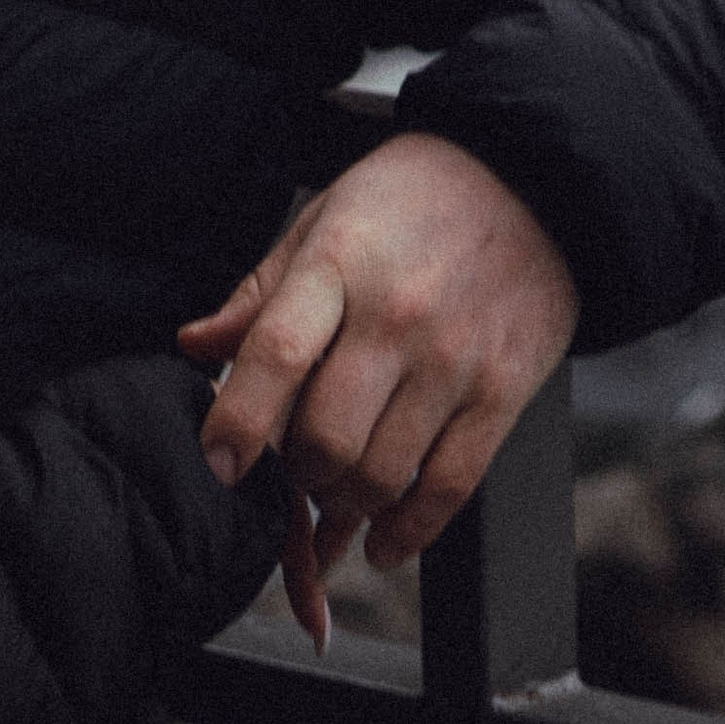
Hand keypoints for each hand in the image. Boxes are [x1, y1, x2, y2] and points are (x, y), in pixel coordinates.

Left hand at [176, 132, 577, 649]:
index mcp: (339, 263)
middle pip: (327, 436)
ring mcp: (455, 359)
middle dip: (295, 474)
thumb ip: (260, 294)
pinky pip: (450, 488)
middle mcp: (398, 315)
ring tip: (333, 494)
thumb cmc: (409, 200)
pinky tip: (382, 542)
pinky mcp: (503, 393)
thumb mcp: (324, 218)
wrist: (532, 181)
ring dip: (344, 506)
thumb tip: (192, 346)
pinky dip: (408, 531)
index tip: (218, 463)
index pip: (278, 351)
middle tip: (292, 469)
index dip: (238, 418)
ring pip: (382, 475)